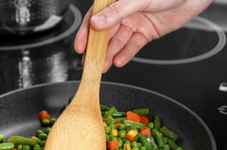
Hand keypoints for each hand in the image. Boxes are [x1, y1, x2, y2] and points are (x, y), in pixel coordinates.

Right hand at [74, 0, 213, 71]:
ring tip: (103, 66)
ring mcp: (135, 22)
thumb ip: (117, 13)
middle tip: (90, 63)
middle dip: (97, 49)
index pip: (96, 17)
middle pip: (106, 33)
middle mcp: (125, 11)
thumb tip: (96, 23)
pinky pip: (133, 45)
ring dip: (110, 54)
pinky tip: (119, 61)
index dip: (86, 33)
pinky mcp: (146, 32)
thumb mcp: (139, 0)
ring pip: (119, 41)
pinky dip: (126, 54)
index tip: (80, 47)